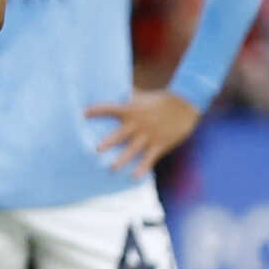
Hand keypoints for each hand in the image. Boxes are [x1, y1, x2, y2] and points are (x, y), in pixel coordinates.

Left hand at [85, 87, 200, 178]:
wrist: (186, 106)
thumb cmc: (161, 100)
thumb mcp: (144, 96)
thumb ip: (129, 95)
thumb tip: (117, 90)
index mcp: (132, 110)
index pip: (110, 109)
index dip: (96, 110)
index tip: (83, 113)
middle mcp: (138, 124)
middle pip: (120, 134)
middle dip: (109, 142)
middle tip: (96, 149)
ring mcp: (148, 135)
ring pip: (132, 150)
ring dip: (122, 160)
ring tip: (111, 168)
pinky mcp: (159, 144)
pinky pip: (149, 159)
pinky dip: (142, 168)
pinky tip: (133, 177)